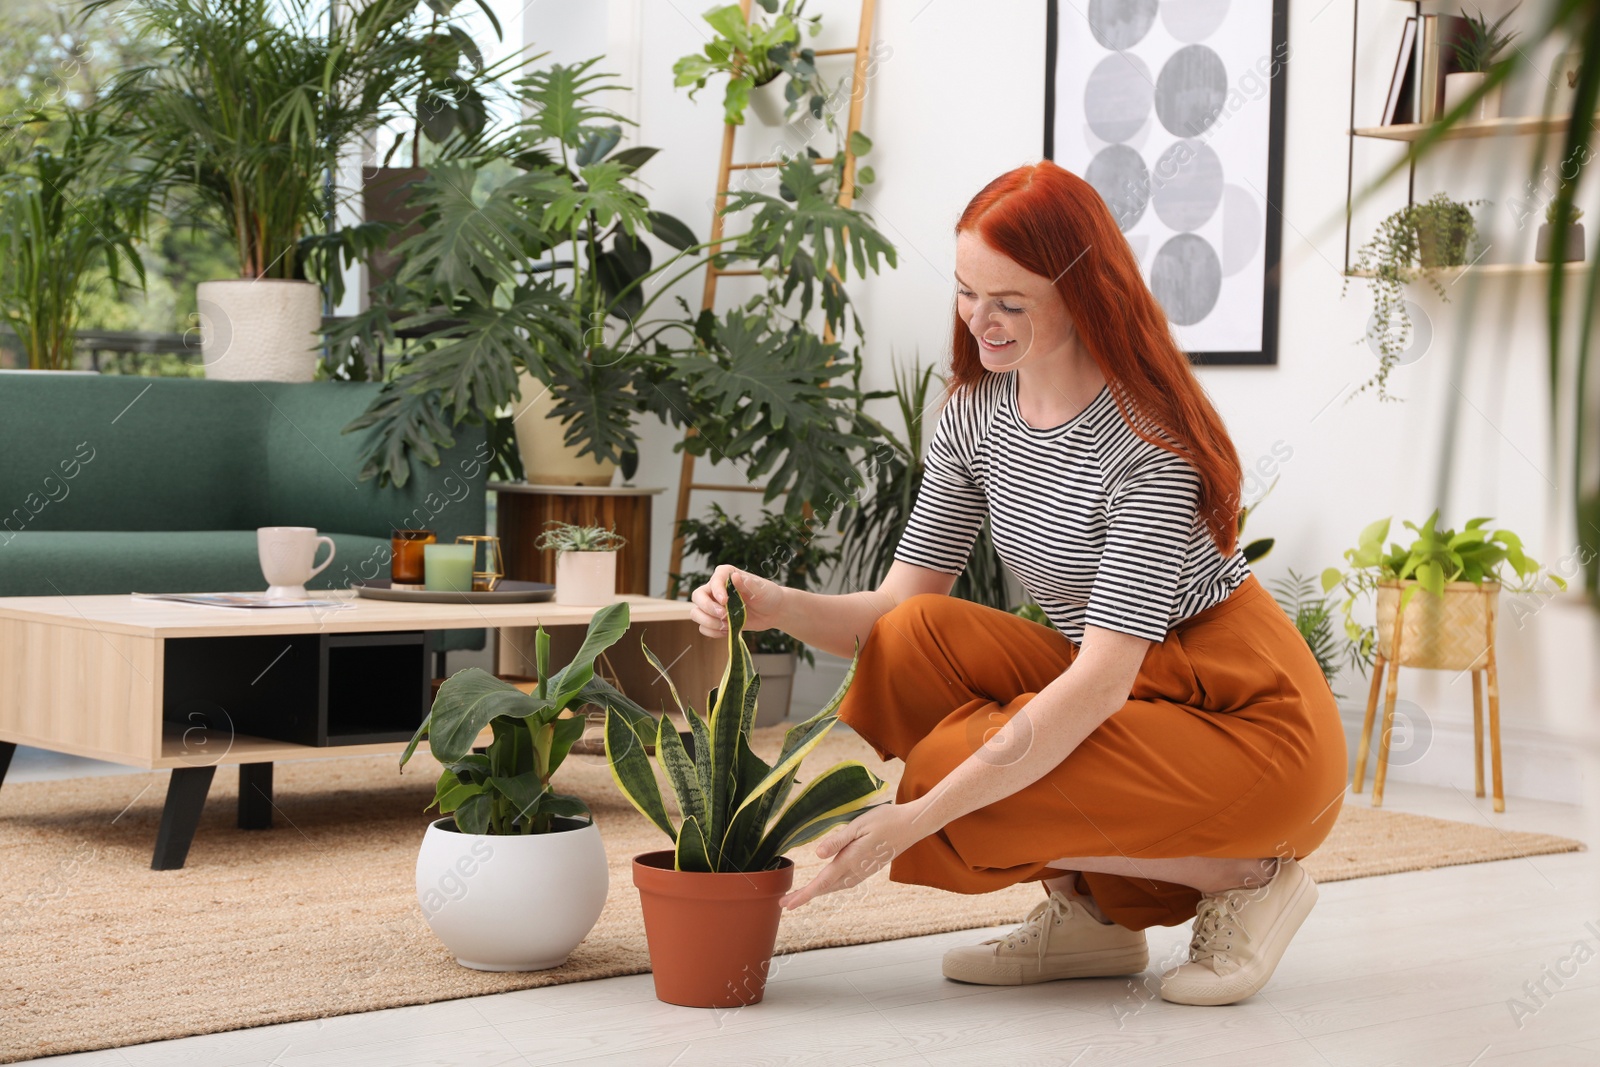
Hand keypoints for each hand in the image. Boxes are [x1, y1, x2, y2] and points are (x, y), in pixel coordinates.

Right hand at [688, 564, 784, 637]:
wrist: (773, 612)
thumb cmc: (768, 595)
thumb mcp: (762, 590)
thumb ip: (748, 585)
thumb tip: (734, 577)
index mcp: (726, 575)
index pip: (714, 580)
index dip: (716, 591)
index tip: (725, 601)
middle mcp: (715, 589)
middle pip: (697, 596)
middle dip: (708, 608)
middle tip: (725, 616)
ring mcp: (713, 605)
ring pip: (696, 613)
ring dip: (709, 622)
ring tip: (727, 626)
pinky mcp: (716, 619)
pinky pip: (703, 627)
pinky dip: (712, 632)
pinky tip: (727, 631)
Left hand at [779, 801, 929, 908]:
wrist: (911, 825)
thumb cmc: (885, 820)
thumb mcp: (858, 825)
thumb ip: (837, 841)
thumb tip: (817, 855)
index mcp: (850, 861)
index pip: (821, 882)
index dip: (803, 894)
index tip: (786, 904)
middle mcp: (856, 870)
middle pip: (826, 887)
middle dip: (805, 896)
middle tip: (785, 903)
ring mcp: (863, 871)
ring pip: (835, 886)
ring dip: (817, 891)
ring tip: (800, 895)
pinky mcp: (868, 868)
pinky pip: (845, 882)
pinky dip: (831, 886)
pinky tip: (826, 884)